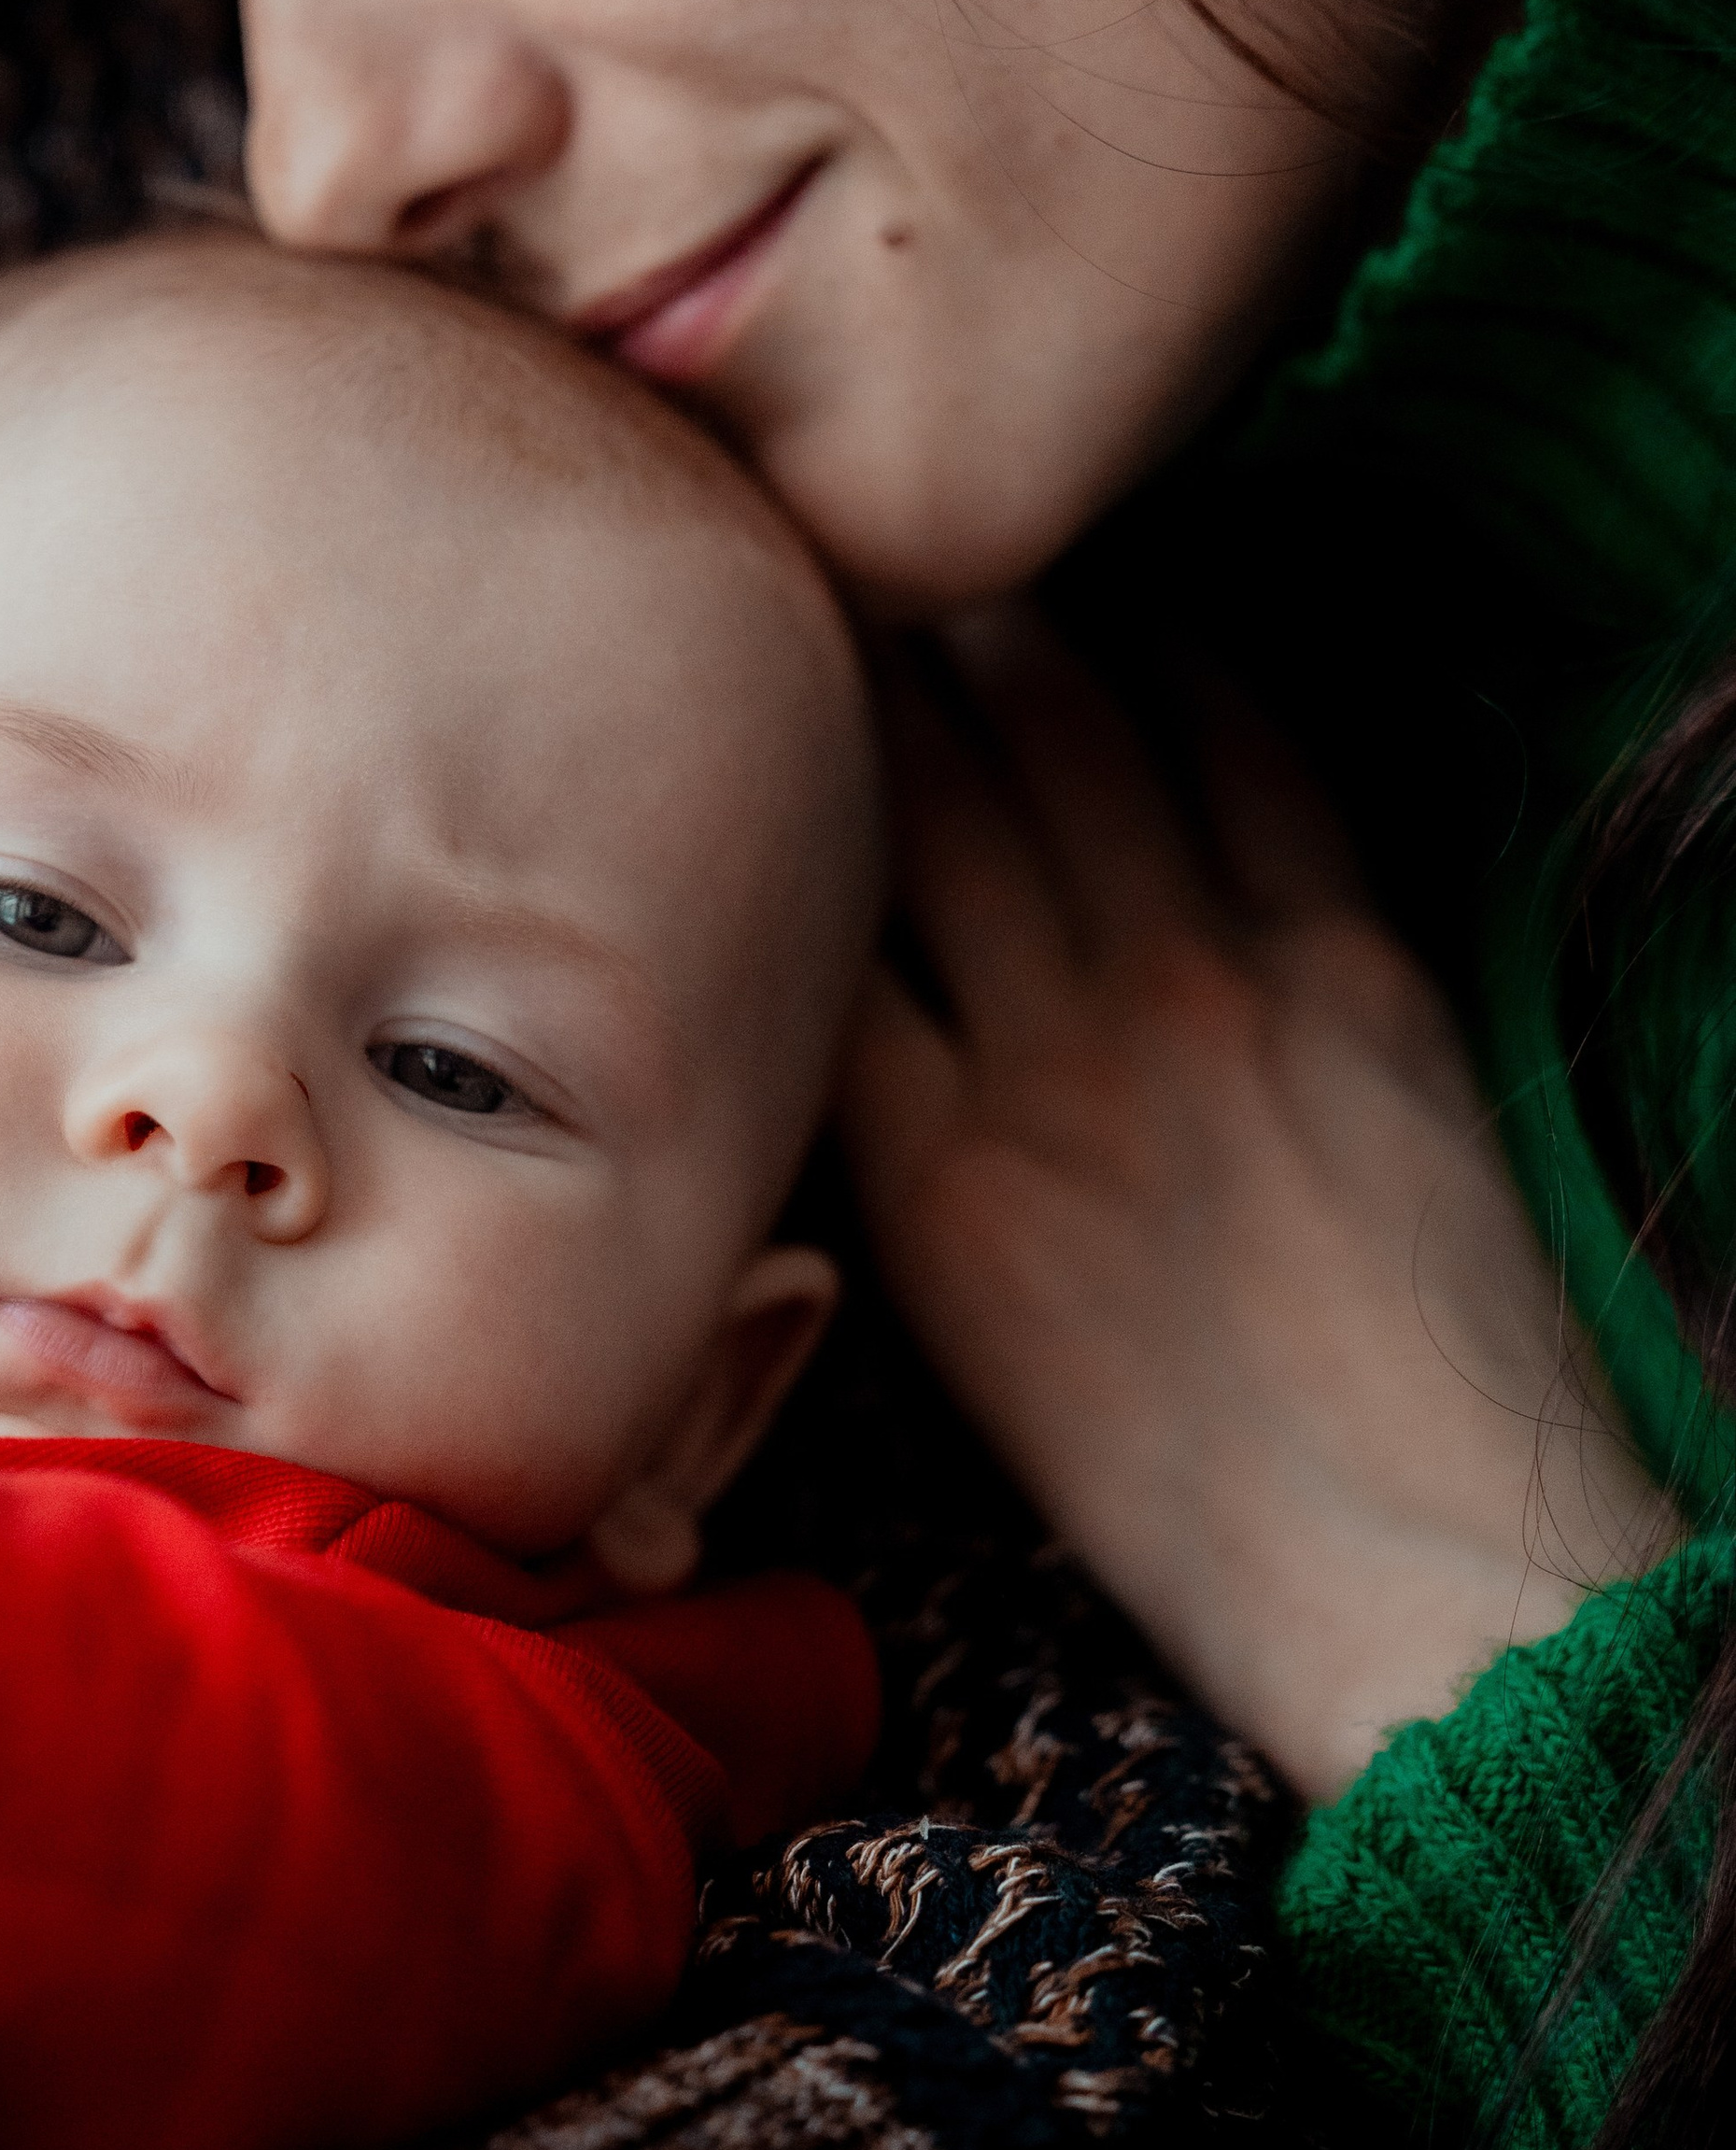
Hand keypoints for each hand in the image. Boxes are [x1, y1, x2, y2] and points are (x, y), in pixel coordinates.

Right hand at [844, 611, 1676, 1803]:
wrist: (1418, 1578)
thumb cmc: (1183, 1504)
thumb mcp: (969, 1347)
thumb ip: (898, 1163)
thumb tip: (853, 1015)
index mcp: (921, 1179)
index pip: (800, 928)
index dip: (759, 806)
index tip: (730, 725)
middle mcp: (1040, 1058)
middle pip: (917, 797)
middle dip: (867, 673)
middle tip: (833, 580)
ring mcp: (1198, 1001)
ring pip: (1070, 745)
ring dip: (1013, 634)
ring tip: (974, 571)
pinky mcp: (1352, 979)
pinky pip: (1256, 773)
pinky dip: (1199, 676)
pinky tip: (1156, 618)